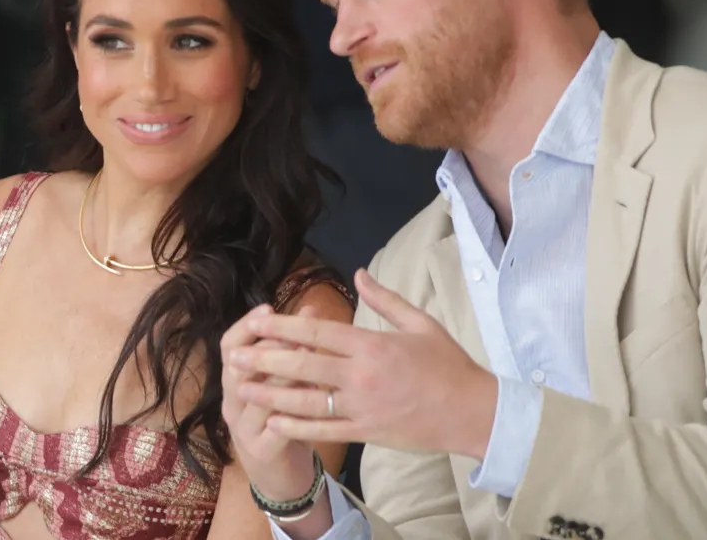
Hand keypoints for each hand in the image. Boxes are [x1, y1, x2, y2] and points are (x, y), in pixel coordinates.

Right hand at [222, 305, 325, 506]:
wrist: (279, 478)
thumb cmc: (283, 421)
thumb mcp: (282, 384)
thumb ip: (291, 351)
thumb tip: (310, 309)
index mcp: (233, 382)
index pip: (228, 346)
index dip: (246, 326)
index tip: (268, 307)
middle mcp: (232, 403)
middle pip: (238, 367)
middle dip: (267, 346)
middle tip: (294, 332)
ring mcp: (243, 429)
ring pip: (258, 396)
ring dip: (282, 375)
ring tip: (307, 359)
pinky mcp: (262, 451)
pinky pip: (277, 428)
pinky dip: (294, 410)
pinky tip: (313, 397)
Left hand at [231, 269, 498, 458]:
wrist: (472, 412)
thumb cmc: (448, 365)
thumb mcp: (421, 323)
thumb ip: (386, 299)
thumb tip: (359, 274)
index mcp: (372, 345)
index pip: (319, 332)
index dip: (284, 327)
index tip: (257, 321)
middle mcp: (361, 376)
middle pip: (303, 365)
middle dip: (265, 359)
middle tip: (234, 353)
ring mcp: (361, 407)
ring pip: (306, 400)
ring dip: (270, 393)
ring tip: (241, 385)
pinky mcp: (365, 432)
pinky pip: (324, 430)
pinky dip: (297, 427)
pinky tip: (273, 421)